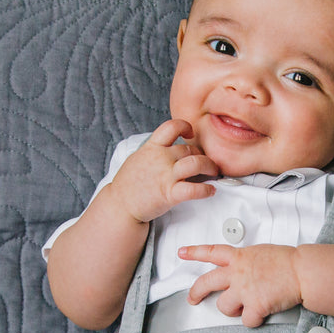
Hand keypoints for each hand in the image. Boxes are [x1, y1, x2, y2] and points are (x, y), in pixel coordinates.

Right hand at [105, 119, 219, 223]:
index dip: (185, 126)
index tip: (190, 133)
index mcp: (151, 147)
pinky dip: (206, 190)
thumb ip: (154, 150)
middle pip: (190, 149)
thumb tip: (169, 145)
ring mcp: (165, 175)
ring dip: (210, 166)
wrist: (119, 206)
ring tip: (214, 172)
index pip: (171, 127)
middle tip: (207, 164)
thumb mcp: (138, 158)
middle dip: (203, 155)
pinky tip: (210, 191)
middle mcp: (160, 158)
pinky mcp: (169, 194)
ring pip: (196, 163)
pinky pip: (194, 189)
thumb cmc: (129, 184)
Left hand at [181, 244, 301, 327]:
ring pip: (223, 307)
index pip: (211, 252)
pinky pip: (246, 321)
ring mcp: (244, 290)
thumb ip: (247, 262)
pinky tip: (261, 313)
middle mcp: (237, 273)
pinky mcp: (254, 306)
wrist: (302, 271)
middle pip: (206, 283)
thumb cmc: (288, 261)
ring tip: (245, 306)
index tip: (182, 253)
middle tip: (192, 298)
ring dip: (232, 310)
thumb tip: (243, 272)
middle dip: (196, 292)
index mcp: (240, 257)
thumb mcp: (261, 253)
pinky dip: (253, 320)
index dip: (194, 252)